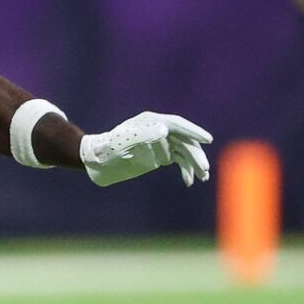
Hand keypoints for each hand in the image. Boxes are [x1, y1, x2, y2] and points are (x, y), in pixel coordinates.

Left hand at [79, 112, 212, 187]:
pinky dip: (185, 170)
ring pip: (184, 151)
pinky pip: (179, 160)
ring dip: (194, 163)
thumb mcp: (121, 144)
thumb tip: (165, 129)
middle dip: (195, 154)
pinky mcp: (160, 155)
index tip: (208, 139)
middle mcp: (158, 129)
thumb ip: (142, 136)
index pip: (176, 124)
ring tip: (202, 177)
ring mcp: (160, 142)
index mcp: (149, 121)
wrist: (96, 163)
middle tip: (204, 169)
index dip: (193, 131)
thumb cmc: (106, 150)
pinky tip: (188, 181)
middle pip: (183, 140)